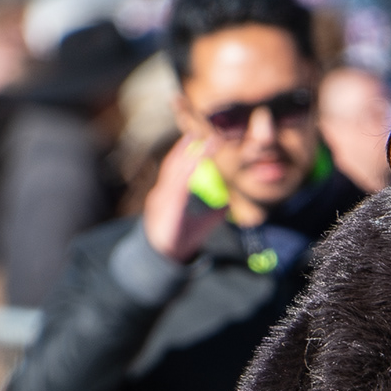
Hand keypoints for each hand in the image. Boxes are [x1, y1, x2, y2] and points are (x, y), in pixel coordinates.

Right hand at [141, 136, 210, 261]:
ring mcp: (161, 201)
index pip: (176, 167)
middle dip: (186, 147)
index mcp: (168, 195)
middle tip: (198, 129)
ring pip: (175, 172)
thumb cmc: (179, 241)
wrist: (164, 260)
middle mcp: (162, 194)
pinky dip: (185, 174)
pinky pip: (176, 188)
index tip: (196, 135)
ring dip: (190, 156)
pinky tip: (195, 163)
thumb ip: (213, 214)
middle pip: (174, 164)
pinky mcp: (166, 210)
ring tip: (202, 142)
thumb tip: (228, 205)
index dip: (185, 151)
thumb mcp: (201, 226)